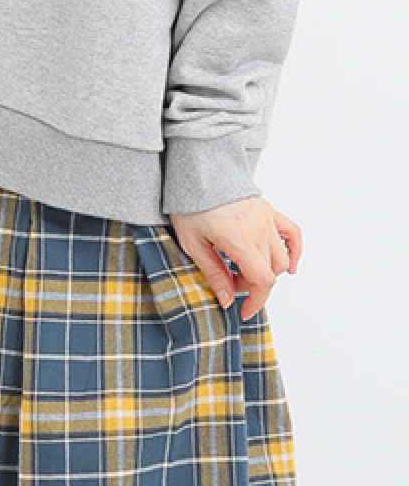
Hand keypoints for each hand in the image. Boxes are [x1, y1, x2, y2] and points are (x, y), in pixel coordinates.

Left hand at [169, 195, 302, 322]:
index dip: (256, 300)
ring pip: (281, 257)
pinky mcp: (270, 211)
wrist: (199, 174)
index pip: (262, 279)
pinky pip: (292, 233)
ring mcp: (267, 219)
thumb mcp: (193, 245)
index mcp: (239, 239)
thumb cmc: (191, 207)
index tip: (243, 310)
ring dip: (266, 272)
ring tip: (244, 273)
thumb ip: (214, 273)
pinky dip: (294, 251)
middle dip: (251, 287)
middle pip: (270, 272)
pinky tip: (288, 265)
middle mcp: (259, 228)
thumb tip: (227, 300)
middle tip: (229, 284)